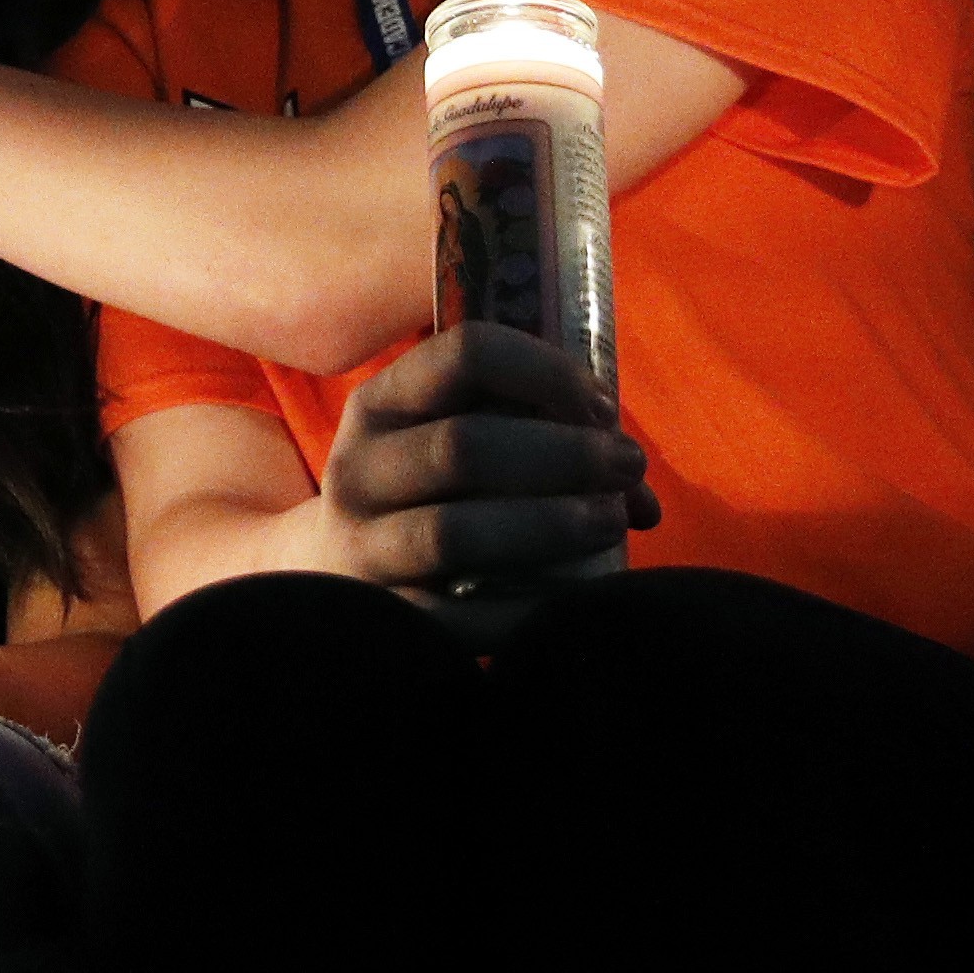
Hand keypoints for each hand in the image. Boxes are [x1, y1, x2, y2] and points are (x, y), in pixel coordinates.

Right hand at [317, 321, 654, 592]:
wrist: (332, 572)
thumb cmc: (426, 494)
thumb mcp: (448, 441)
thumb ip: (536, 442)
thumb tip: (640, 495)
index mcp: (384, 403)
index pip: (463, 355)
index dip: (546, 372)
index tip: (600, 405)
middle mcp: (360, 468)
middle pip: (465, 446)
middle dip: (564, 454)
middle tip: (628, 465)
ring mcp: (362, 546)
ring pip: (455, 533)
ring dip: (550, 523)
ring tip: (613, 521)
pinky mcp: (382, 614)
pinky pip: (455, 616)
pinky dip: (526, 607)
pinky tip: (577, 597)